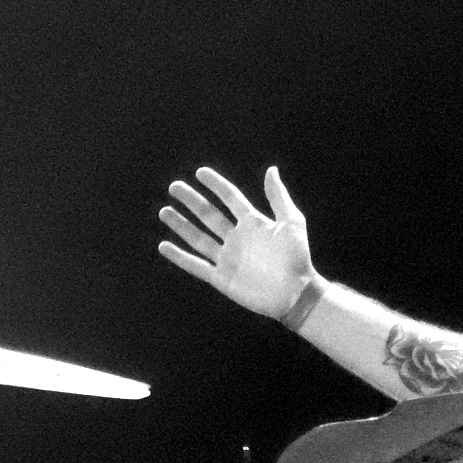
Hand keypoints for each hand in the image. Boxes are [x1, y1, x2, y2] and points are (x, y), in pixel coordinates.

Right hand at [157, 165, 316, 319]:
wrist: (296, 293)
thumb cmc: (298, 257)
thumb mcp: (291, 223)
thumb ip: (278, 197)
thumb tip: (271, 169)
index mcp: (254, 223)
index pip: (230, 198)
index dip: (216, 185)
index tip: (200, 173)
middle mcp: (238, 238)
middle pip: (210, 215)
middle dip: (192, 201)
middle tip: (174, 187)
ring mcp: (228, 258)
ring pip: (199, 237)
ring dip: (181, 224)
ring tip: (164, 211)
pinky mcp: (221, 278)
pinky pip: (196, 265)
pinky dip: (179, 257)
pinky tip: (164, 246)